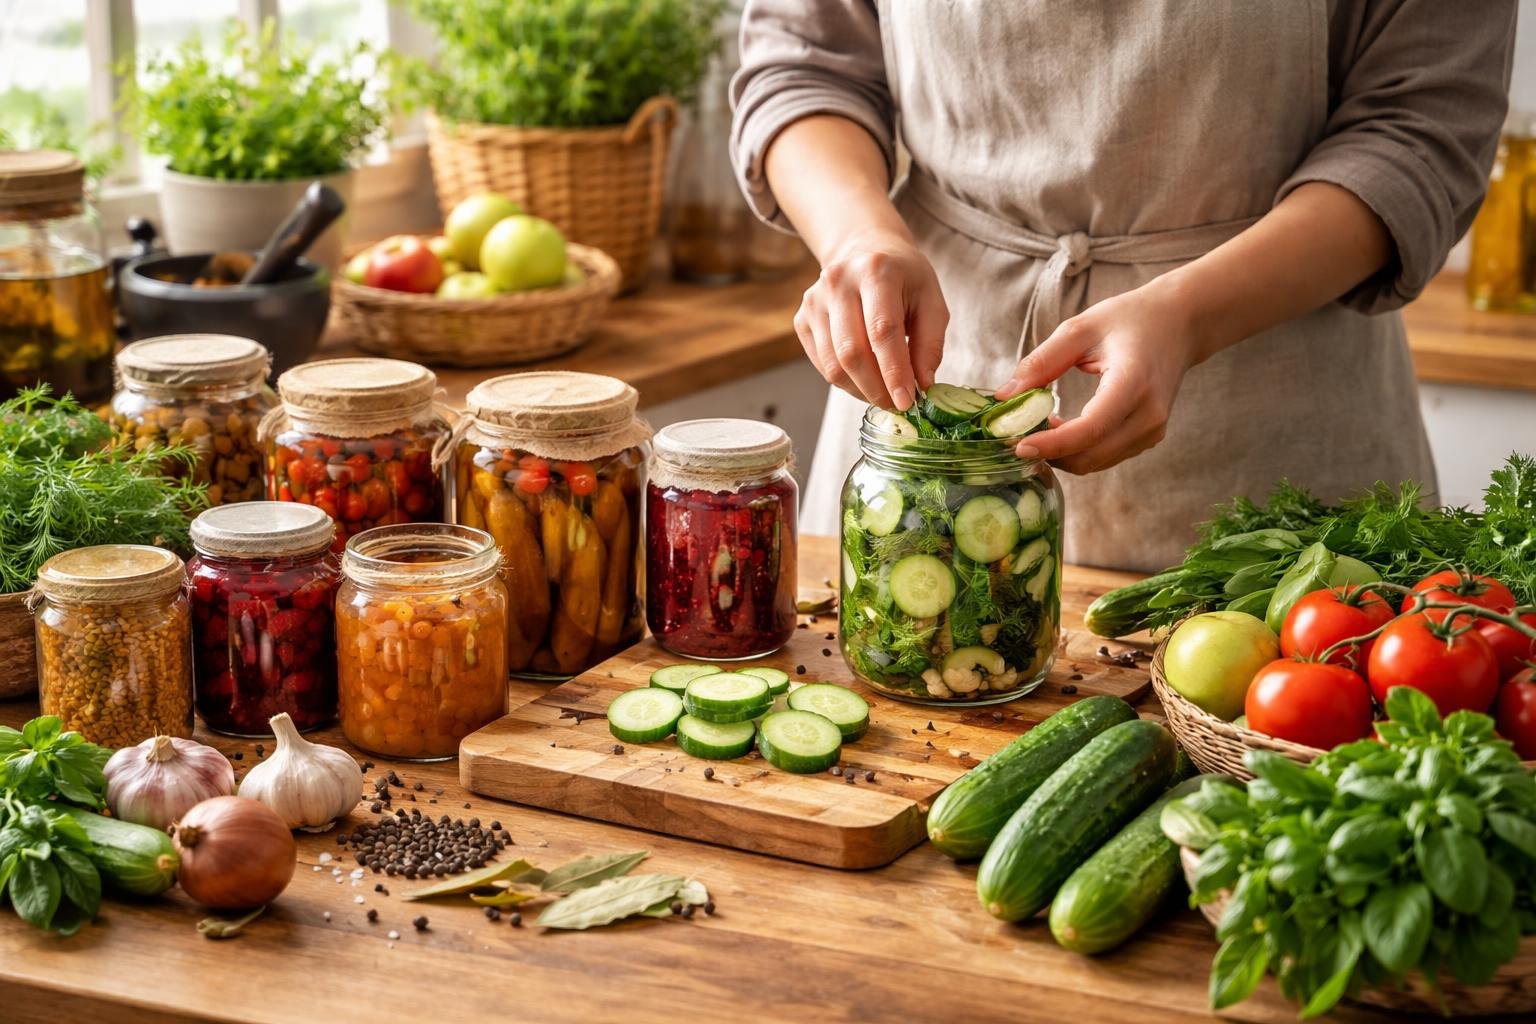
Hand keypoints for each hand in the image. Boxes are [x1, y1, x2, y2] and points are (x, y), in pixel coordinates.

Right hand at [793, 231, 948, 409]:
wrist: (863, 250)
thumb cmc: (903, 278)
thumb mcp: (931, 300)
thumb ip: (931, 344)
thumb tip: (923, 385)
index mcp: (876, 271)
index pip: (882, 330)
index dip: (894, 371)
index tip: (907, 401)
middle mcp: (838, 282)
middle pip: (852, 351)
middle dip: (876, 388)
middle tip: (896, 405)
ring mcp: (814, 301)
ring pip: (833, 364)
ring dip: (860, 390)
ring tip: (883, 393)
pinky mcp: (802, 318)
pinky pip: (822, 364)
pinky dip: (845, 381)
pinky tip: (864, 378)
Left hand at [994, 282, 1204, 474]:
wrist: (1179, 324)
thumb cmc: (1130, 320)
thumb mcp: (1080, 329)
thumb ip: (1041, 362)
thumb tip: (1004, 397)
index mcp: (1134, 382)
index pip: (1091, 428)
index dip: (1052, 444)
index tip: (1017, 444)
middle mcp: (1149, 414)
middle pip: (1090, 455)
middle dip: (1048, 452)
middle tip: (1016, 432)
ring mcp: (1152, 430)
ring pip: (1095, 462)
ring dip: (1060, 453)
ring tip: (1036, 425)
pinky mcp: (1148, 438)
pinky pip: (1104, 457)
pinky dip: (1076, 450)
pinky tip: (1059, 428)